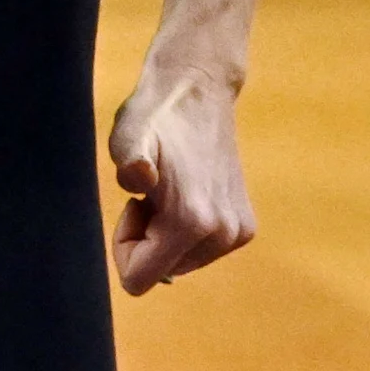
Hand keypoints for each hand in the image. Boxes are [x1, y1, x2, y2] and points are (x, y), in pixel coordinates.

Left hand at [105, 61, 256, 293]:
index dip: (124, 245)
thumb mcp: (128, 136)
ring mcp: (237, 233)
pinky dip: (186, 229)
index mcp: (192, 222)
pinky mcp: (245, 227)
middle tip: (152, 193)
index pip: (138, 280)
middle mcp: (222, 235)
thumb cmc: (155, 116)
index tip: (134, 204)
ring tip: (170, 188)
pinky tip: (186, 191)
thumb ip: (129, 161)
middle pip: (161, 272)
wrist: (199, 90)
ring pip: (180, 263)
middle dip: (146, 239)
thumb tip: (140, 178)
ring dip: (164, 233)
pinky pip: (198, 251)